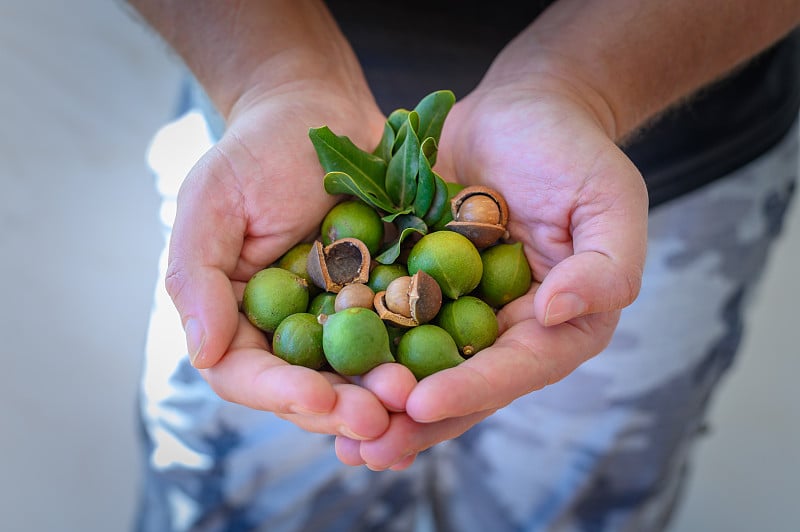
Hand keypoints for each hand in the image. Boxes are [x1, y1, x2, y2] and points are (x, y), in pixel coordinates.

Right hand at [165, 83, 417, 439]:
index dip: (279, 394)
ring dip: (385, 395)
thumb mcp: (211, 200)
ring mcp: (340, 318)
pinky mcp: (386, 299)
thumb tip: (203, 352)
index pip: (246, 373)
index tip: (319, 400)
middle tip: (381, 418)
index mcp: (237, 316)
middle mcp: (288, 329)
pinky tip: (444, 369)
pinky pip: (403, 336)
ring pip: (360, 374)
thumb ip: (195, 275)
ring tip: (415, 400)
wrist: (320, 111)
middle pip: (309, 388)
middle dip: (343, 408)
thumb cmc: (256, 151)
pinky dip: (420, 358)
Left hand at [336, 80, 648, 468]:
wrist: (519, 110)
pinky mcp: (416, 282)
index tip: (422, 403)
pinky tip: (318, 373)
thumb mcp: (609, 200)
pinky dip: (356, 347)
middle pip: (461, 385)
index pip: (516, 368)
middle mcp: (505, 328)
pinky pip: (385, 319)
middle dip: (415, 420)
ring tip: (337, 438)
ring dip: (378, 403)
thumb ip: (607, 265)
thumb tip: (560, 312)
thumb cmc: (572, 150)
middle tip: (367, 449)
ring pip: (418, 366)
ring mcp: (457, 308)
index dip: (472, 390)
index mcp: (558, 323)